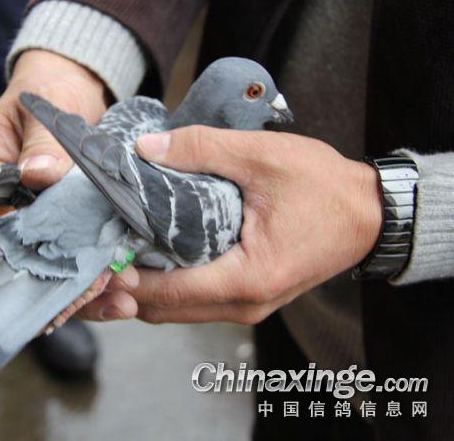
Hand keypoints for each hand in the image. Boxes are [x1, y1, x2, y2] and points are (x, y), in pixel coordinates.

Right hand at [0, 50, 107, 219]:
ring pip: (30, 224)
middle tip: (77, 217)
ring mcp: (12, 197)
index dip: (22, 216)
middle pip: (11, 222)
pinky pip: (46, 218)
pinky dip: (63, 216)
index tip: (56, 215)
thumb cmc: (48, 91)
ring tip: (81, 214)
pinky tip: (81, 212)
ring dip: (56, 220)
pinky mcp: (36, 201)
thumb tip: (36, 176)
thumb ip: (43, 145)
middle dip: (42, 222)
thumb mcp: (45, 112)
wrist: (66, 86)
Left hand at [77, 127, 382, 323]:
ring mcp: (247, 306)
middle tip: (92, 255)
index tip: (94, 255)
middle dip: (123, 290)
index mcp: (246, 278)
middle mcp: (244, 304)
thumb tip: (144, 148)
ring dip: (141, 291)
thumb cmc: (324, 188)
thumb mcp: (262, 157)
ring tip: (111, 256)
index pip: (166, 293)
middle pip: (164, 310)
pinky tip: (146, 260)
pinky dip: (165, 288)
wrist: (368, 214)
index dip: (124, 279)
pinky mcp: (248, 297)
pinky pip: (194, 302)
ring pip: (176, 311)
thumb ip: (201, 149)